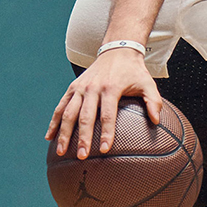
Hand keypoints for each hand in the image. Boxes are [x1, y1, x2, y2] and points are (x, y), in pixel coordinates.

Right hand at [46, 49, 163, 159]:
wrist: (117, 50)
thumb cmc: (134, 71)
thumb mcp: (147, 83)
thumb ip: (154, 102)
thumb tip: (156, 121)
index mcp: (111, 88)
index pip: (107, 115)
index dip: (106, 133)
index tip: (105, 150)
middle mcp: (93, 88)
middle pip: (85, 116)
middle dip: (82, 137)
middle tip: (81, 156)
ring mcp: (80, 88)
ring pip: (68, 112)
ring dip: (63, 133)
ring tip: (61, 151)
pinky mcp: (73, 88)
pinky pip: (61, 106)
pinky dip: (54, 121)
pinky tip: (49, 137)